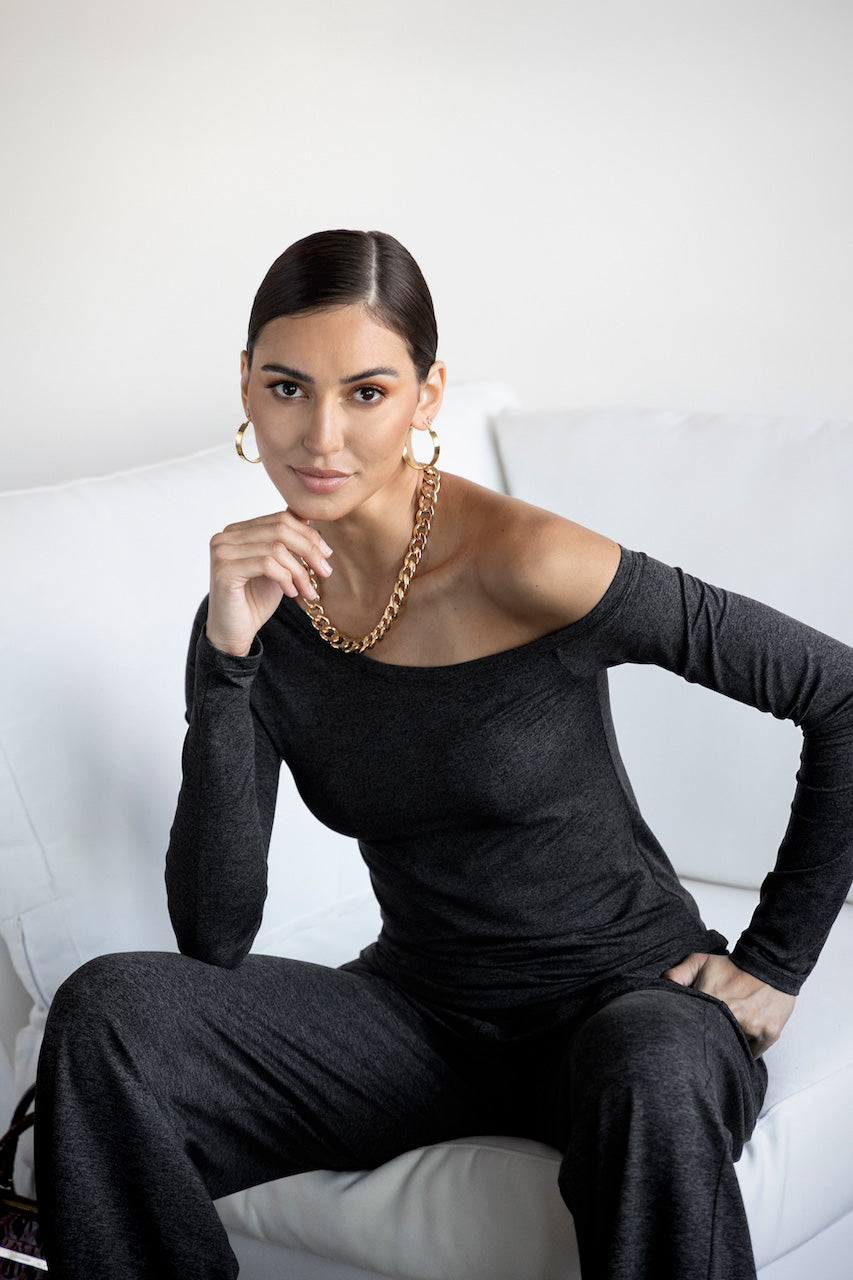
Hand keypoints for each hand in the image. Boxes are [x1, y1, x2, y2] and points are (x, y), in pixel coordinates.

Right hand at [206, 510, 332, 655]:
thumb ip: (286, 542)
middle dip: (309, 550)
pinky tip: (291, 593)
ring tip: (309, 591)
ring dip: (299, 571)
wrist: (234, 632)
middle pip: (279, 529)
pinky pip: (267, 565)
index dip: (308, 534)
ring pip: (276, 548)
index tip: (326, 554)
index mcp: (237, 531)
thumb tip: (307, 516)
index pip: (280, 519)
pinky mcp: (224, 571)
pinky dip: (286, 578)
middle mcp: (225, 536)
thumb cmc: (255, 600)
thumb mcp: (278, 566)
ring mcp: (222, 552)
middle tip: (325, 571)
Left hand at [664, 952, 795, 1056]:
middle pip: (716, 1042)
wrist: (769, 963)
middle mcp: (732, 1015)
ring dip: (731, 1045)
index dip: (693, 1032)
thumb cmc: (733, 966)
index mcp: (711, 999)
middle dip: (712, 1041)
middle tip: (711, 1036)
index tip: (694, 1033)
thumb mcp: (700, 962)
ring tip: (731, 1032)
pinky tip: (745, 1035)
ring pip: (735, 1049)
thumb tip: (662, 986)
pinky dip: (747, 1048)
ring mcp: (752, 1027)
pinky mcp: (768, 1034)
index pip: (693, 1028)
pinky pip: (753, 1053)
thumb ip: (678, 974)